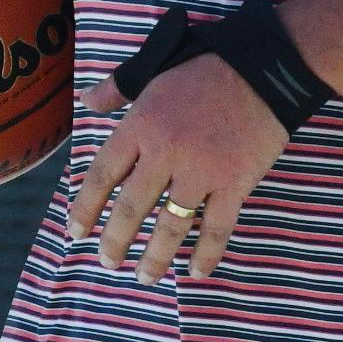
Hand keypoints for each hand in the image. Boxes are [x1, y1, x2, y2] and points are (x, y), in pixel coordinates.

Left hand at [67, 54, 285, 281]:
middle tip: (107, 263)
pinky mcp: (234, 183)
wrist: (266, 66)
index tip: (75, 232)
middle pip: (131, 208)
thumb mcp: (153, 66)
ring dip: (155, 257)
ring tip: (144, 277)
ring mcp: (201, 172)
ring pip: (170, 226)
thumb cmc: (206, 64)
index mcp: (141, 125)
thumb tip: (87, 101)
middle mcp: (165, 153)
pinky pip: (217, 227)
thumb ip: (118, 88)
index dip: (85, 207)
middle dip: (115, 241)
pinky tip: (195, 272)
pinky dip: (206, 253)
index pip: (103, 175)